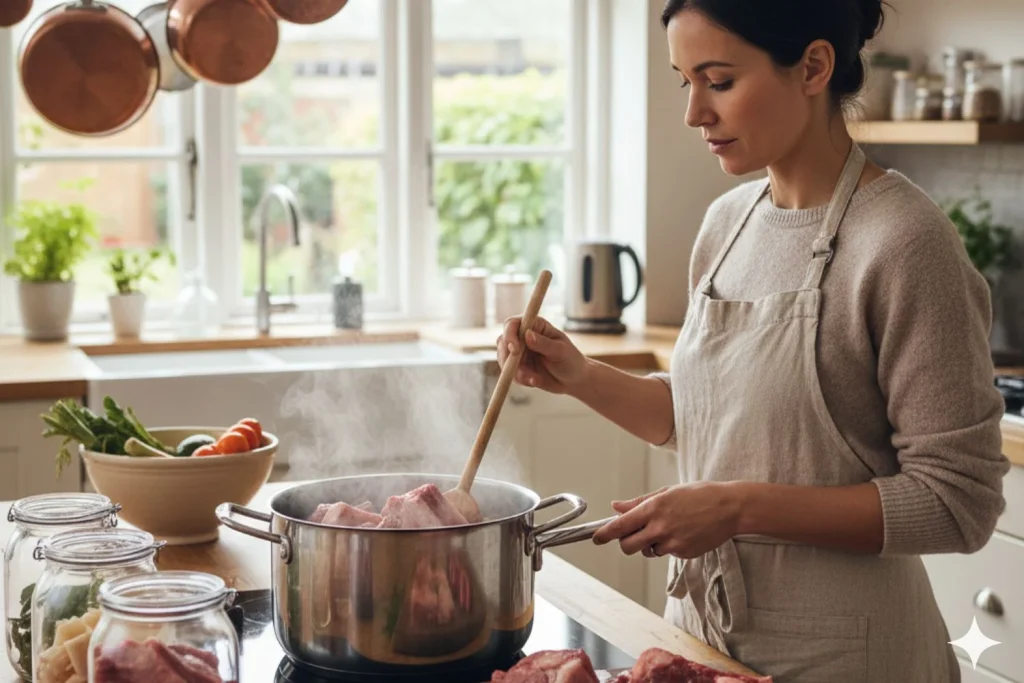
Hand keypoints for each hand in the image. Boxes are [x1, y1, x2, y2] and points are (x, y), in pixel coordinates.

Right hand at [497, 316, 589, 393]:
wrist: (574, 380)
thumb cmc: (571, 360)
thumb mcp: (561, 351)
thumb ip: (544, 344)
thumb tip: (527, 335)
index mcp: (535, 326)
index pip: (513, 324)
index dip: (509, 335)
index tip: (515, 350)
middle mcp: (523, 337)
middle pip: (503, 342)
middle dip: (508, 358)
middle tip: (522, 372)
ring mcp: (519, 352)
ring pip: (504, 359)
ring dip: (515, 372)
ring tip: (534, 380)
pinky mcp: (518, 367)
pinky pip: (510, 373)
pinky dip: (520, 379)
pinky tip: (535, 381)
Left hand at [591, 483, 741, 559]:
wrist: (730, 508)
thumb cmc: (700, 495)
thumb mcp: (667, 492)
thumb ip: (639, 502)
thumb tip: (616, 506)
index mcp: (653, 508)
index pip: (620, 526)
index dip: (604, 534)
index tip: (596, 538)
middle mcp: (660, 527)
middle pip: (628, 546)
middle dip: (626, 543)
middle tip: (633, 535)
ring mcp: (673, 543)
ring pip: (647, 551)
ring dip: (649, 544)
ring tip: (667, 528)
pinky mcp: (684, 553)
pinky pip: (666, 553)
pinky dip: (669, 546)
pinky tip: (683, 532)